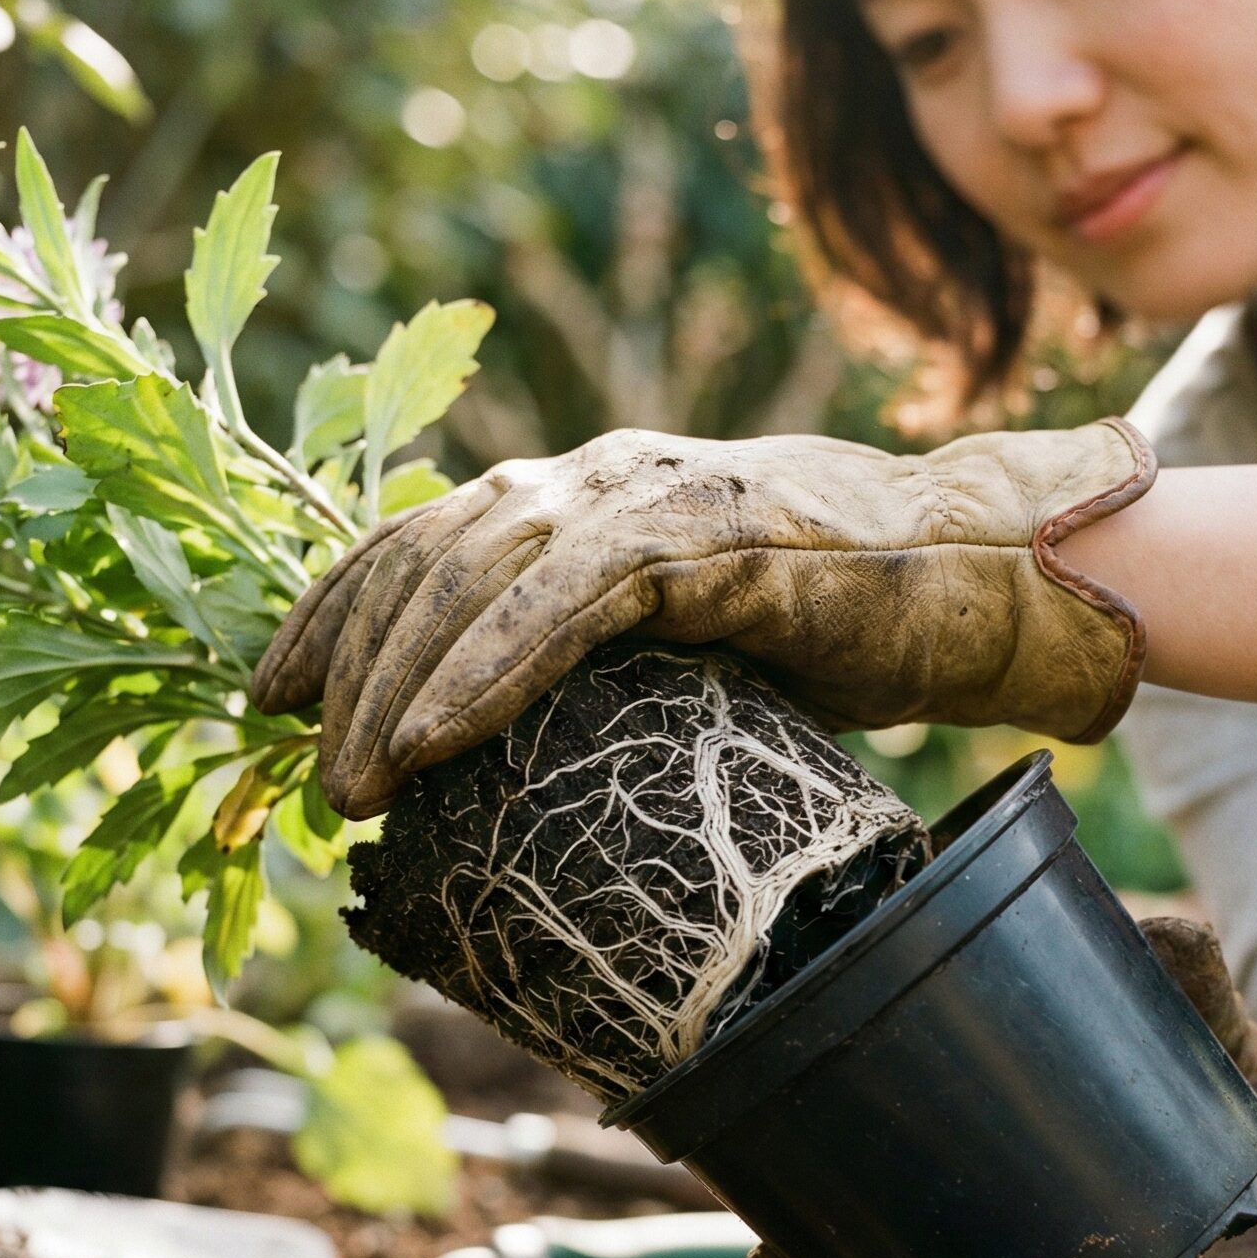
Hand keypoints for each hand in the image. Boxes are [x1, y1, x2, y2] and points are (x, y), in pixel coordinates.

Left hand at [251, 420, 1155, 817]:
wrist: (981, 578)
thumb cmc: (840, 621)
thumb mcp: (688, 639)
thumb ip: (599, 653)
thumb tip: (519, 745)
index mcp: (581, 492)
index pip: (420, 539)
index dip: (335, 614)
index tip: (274, 696)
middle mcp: (596, 473)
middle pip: (424, 555)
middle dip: (347, 663)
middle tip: (302, 762)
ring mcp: (646, 493)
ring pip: (475, 574)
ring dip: (400, 684)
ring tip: (356, 784)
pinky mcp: (700, 534)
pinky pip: (564, 601)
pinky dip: (488, 671)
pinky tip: (433, 741)